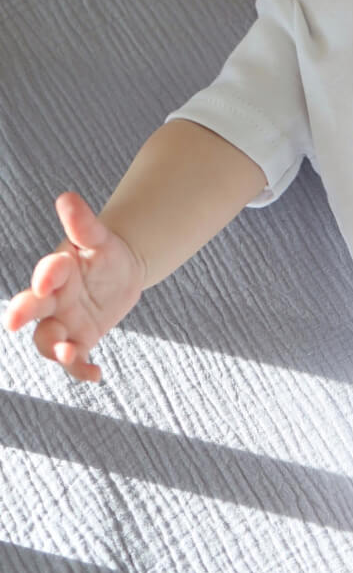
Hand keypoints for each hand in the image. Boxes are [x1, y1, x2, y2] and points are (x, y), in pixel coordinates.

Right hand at [3, 193, 145, 382]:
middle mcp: (53, 300)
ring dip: (54, 347)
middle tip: (14, 319)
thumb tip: (66, 197)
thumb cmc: (102, 252)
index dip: (48, 274)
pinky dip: (81, 370)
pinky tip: (96, 375)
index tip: (50, 275)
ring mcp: (64, 323)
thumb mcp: (98, 238)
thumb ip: (83, 223)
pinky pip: (75, 360)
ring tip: (69, 350)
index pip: (49, 273)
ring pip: (48, 340)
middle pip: (32, 308)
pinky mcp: (80, 341)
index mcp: (56, 272)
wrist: (120, 272)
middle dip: (23, 311)